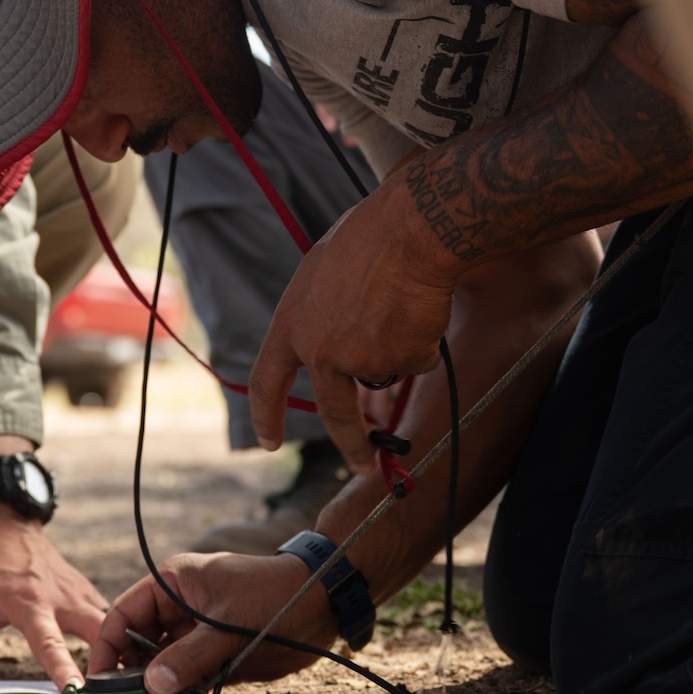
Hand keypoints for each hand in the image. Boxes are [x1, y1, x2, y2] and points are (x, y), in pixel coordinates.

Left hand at [0, 502, 107, 689]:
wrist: (0, 523)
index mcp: (28, 603)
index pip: (49, 643)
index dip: (63, 669)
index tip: (76, 692)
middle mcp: (58, 596)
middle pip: (97, 630)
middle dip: (109, 658)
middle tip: (112, 689)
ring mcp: (74, 590)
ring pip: (106, 620)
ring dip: (112, 645)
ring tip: (117, 674)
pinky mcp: (81, 587)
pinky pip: (102, 611)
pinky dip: (108, 630)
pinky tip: (108, 649)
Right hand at [88, 553, 333, 693]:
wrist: (322, 601)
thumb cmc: (273, 595)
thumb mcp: (227, 624)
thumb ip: (189, 656)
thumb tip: (151, 686)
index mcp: (172, 585)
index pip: (124, 613)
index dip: (108, 644)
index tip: (98, 678)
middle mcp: (178, 610)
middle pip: (138, 643)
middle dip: (128, 672)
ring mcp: (196, 634)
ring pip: (162, 664)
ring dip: (155, 687)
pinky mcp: (215, 656)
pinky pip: (187, 677)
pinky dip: (180, 693)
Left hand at [248, 185, 458, 473]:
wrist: (412, 229)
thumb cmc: (370, 237)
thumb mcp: (322, 275)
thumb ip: (319, 315)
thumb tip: (334, 348)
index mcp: (291, 323)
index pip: (267, 381)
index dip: (268, 414)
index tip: (268, 442)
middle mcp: (318, 350)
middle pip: (335, 412)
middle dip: (352, 443)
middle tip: (363, 464)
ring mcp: (358, 360)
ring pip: (385, 371)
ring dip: (400, 348)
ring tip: (402, 301)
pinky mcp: (398, 362)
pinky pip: (418, 359)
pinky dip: (425, 339)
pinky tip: (421, 305)